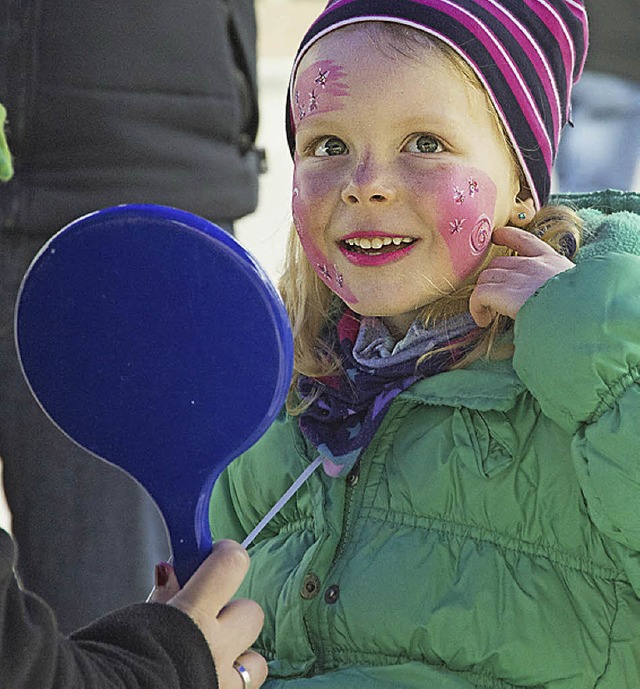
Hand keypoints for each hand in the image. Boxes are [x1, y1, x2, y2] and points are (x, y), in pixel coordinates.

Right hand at [150, 540, 267, 688]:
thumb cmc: (112, 656)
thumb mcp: (137, 618)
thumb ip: (164, 594)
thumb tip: (173, 570)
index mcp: (193, 615)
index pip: (232, 564)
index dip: (226, 555)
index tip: (215, 555)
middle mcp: (216, 648)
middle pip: (251, 612)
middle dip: (232, 614)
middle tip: (206, 620)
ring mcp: (222, 682)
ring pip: (256, 662)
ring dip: (238, 656)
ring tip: (210, 657)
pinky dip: (230, 683)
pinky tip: (208, 679)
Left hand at [469, 225, 574, 327]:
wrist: (583, 316)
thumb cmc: (582, 310)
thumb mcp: (577, 289)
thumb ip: (558, 288)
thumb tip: (548, 302)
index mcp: (552, 261)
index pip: (525, 240)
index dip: (507, 236)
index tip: (497, 236)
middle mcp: (533, 264)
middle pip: (498, 264)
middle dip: (492, 280)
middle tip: (494, 301)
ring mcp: (518, 276)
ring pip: (487, 277)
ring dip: (483, 295)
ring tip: (489, 313)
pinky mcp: (505, 292)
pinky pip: (479, 294)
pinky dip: (476, 307)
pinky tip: (484, 320)